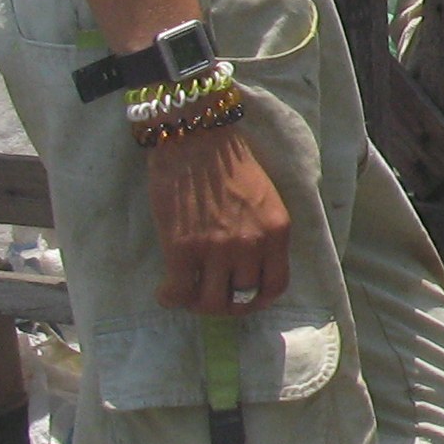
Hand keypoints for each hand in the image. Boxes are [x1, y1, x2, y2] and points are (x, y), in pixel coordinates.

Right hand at [147, 121, 290, 315]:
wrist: (197, 139)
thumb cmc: (230, 162)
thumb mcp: (265, 199)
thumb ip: (264, 232)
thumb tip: (251, 265)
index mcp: (277, 232)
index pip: (276, 284)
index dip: (259, 298)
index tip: (245, 297)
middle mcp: (251, 245)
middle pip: (243, 298)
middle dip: (227, 303)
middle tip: (211, 296)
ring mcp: (217, 249)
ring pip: (211, 302)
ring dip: (199, 304)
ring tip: (189, 294)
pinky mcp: (182, 249)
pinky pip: (178, 292)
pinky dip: (171, 298)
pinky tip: (166, 292)